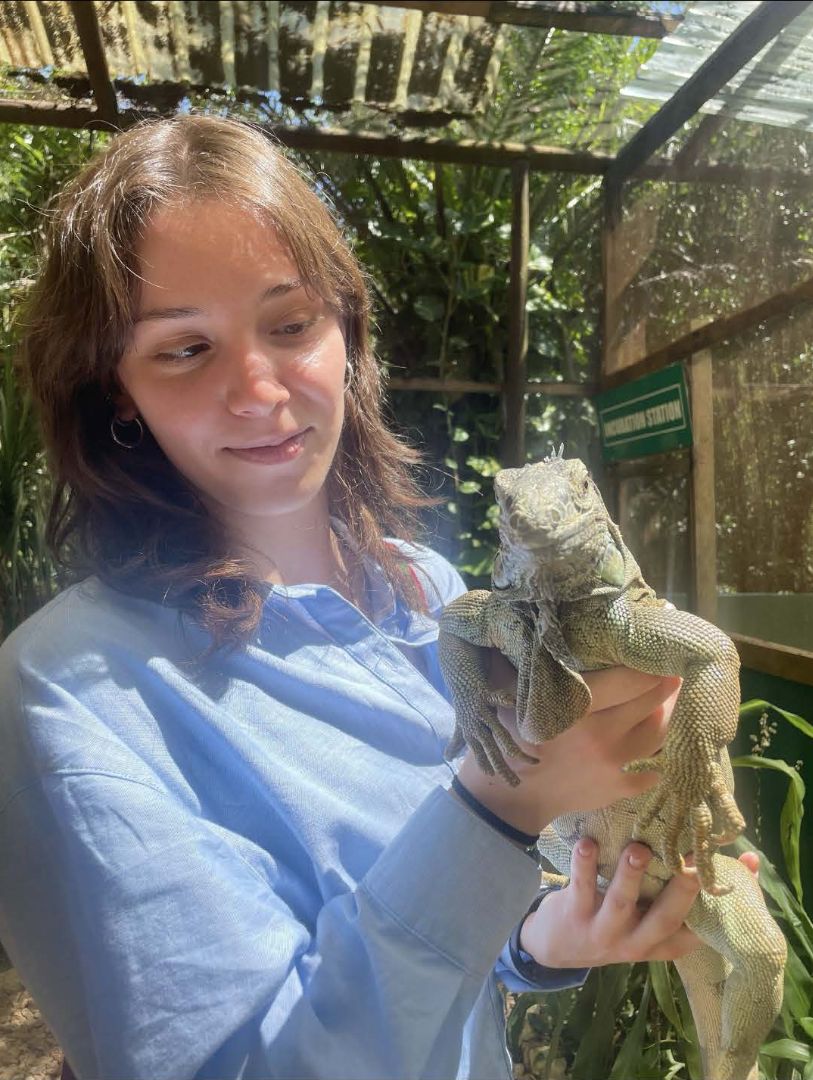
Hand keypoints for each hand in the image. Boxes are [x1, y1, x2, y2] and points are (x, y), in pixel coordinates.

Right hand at [456, 659, 682, 835]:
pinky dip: (658, 759)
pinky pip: (651, 770)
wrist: (512, 795)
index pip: (629, 680)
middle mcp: (601, 735)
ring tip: (671, 701)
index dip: (650, 665)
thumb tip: (527, 627)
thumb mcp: (514, 694)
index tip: (661, 651)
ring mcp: (613, 765)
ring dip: (668, 715)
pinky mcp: (617, 788)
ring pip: (658, 734)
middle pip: (651, 704)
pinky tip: (659, 748)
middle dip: (668, 685)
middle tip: (676, 670)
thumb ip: (533, 664)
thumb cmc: (512, 735)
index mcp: (577, 707)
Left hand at [520, 839, 759, 967]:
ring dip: (630, 876)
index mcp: (660, 943)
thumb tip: (748, 860)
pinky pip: (580, 887)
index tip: (741, 868)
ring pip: (620, 904)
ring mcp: (604, 932)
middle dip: (680, 892)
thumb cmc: (618, 921)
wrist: (558, 946)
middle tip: (691, 863)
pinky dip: (584, 865)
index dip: (719, 902)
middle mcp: (636, 942)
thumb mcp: (652, 916)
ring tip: (639, 848)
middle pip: (663, 920)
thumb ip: (685, 890)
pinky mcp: (574, 915)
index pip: (696, 930)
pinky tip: (588, 843)